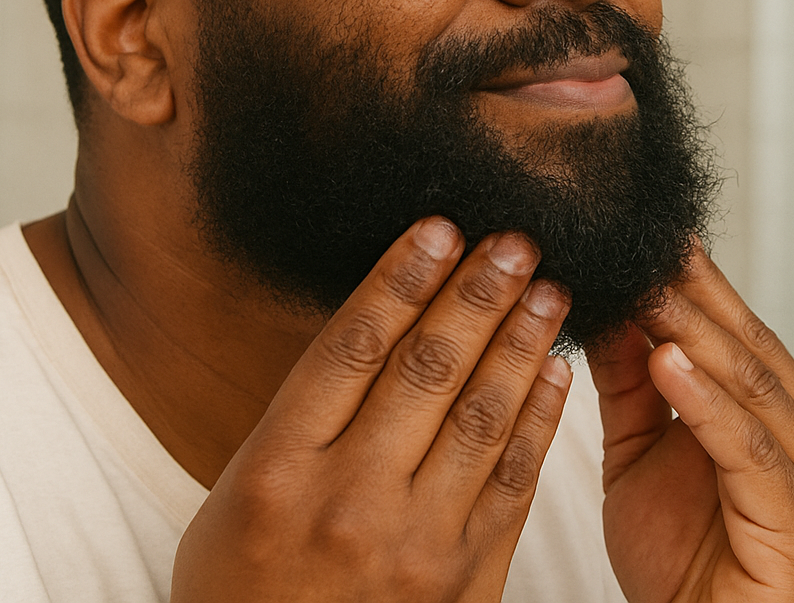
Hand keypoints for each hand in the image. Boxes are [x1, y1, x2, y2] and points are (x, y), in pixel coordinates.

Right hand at [172, 218, 572, 602]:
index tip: (440, 227)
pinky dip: (540, 419)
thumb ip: (303, 418)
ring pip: (480, 416)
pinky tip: (557, 369)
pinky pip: (513, 481)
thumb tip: (377, 325)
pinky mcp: (467, 577)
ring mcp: (414, 541)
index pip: (352, 348)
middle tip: (516, 238)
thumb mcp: (236, 497)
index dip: (401, 279)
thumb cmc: (246, 591)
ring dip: (521, 342)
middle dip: (476, 294)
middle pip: (424, 369)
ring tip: (548, 288)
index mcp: (278, 469)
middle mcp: (348, 499)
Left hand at [589, 241, 793, 602]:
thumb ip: (631, 383)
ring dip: (695, 334)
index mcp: (782, 412)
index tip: (646, 232)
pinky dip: (708, 404)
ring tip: (647, 290)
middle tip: (638, 246)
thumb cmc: (681, 558)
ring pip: (751, 386)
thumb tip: (608, 307)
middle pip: (748, 346)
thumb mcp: (640, 452)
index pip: (737, 328)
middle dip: (691, 294)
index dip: (693, 279)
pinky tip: (669, 363)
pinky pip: (747, 449)